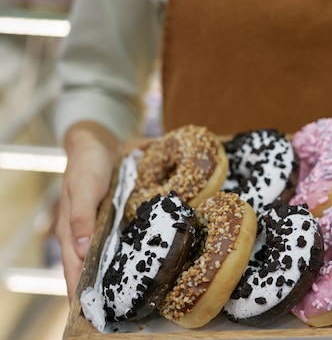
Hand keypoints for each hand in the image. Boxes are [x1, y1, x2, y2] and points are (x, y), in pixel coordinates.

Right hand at [56, 122, 120, 301]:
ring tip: (123, 301)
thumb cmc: (88, 166)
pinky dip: (117, 260)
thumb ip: (82, 216)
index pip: (74, 271)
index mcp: (70, 231)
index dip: (79, 294)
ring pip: (100, 261)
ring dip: (107, 279)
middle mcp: (81, 235)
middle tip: (111, 315)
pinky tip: (131, 269)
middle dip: (95, 294)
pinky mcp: (108, 222)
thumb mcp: (85, 188)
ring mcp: (94, 230)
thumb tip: (82, 249)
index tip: (90, 315)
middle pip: (86, 271)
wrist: (96, 146)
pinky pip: (112, 246)